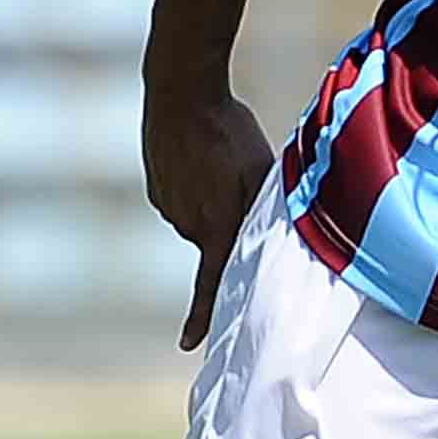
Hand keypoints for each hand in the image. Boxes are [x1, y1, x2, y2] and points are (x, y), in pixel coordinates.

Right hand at [142, 83, 272, 347]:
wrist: (180, 92)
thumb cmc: (230, 130)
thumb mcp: (263, 168)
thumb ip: (270, 207)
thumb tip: (281, 233)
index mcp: (216, 225)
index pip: (210, 284)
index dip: (200, 317)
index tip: (187, 346)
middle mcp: (187, 223)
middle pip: (216, 241)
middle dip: (229, 223)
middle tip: (239, 185)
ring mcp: (168, 205)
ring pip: (198, 218)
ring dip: (212, 201)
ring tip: (220, 162)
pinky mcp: (157, 188)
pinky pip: (182, 199)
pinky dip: (194, 186)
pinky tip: (200, 156)